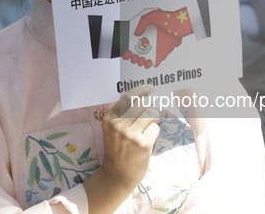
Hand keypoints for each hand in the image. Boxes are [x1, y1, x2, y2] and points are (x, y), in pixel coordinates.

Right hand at [82, 85, 159, 212]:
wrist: (117, 175)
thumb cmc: (118, 150)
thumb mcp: (114, 130)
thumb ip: (124, 115)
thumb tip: (144, 98)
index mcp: (109, 119)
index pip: (127, 98)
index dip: (140, 90)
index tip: (149, 88)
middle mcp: (118, 125)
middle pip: (141, 104)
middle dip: (150, 106)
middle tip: (153, 111)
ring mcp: (130, 134)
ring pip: (150, 113)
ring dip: (153, 118)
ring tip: (148, 126)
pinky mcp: (142, 143)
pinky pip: (155, 128)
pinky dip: (154, 132)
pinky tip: (147, 139)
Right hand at [124, 8, 192, 67]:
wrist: (180, 25)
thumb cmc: (167, 18)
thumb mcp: (151, 15)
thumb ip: (142, 23)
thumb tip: (136, 34)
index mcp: (143, 32)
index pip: (130, 43)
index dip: (126, 49)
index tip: (126, 51)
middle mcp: (147, 40)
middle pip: (136, 52)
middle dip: (132, 57)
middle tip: (133, 57)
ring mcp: (155, 47)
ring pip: (144, 59)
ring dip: (140, 62)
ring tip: (141, 61)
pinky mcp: (162, 52)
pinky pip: (155, 61)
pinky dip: (150, 64)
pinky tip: (149, 62)